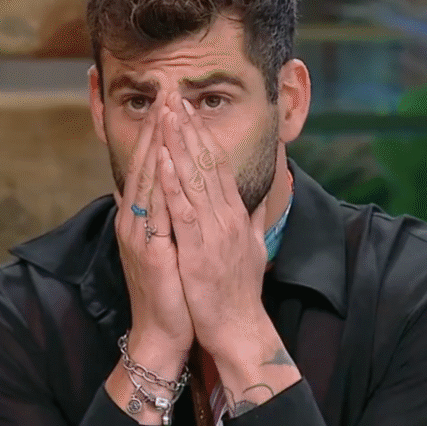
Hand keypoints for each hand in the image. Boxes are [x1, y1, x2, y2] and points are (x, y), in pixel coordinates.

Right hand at [111, 105, 192, 355]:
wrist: (165, 332)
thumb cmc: (173, 289)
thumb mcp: (172, 244)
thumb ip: (171, 214)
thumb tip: (176, 190)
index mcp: (143, 216)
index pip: (152, 163)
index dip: (161, 131)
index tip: (171, 100)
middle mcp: (135, 220)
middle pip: (146, 163)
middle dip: (157, 126)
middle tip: (166, 90)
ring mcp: (138, 234)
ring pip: (146, 180)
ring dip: (155, 144)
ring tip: (164, 112)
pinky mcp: (147, 251)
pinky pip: (153, 211)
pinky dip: (157, 183)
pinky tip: (163, 159)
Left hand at [156, 95, 268, 358]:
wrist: (239, 329)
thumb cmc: (241, 291)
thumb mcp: (255, 247)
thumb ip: (257, 217)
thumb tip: (263, 193)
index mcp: (236, 215)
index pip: (217, 165)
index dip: (202, 135)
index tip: (188, 110)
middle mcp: (228, 217)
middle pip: (207, 163)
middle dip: (189, 128)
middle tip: (174, 97)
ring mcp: (214, 232)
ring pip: (195, 179)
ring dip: (179, 145)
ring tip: (167, 115)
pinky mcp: (199, 250)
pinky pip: (185, 210)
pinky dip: (174, 183)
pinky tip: (163, 160)